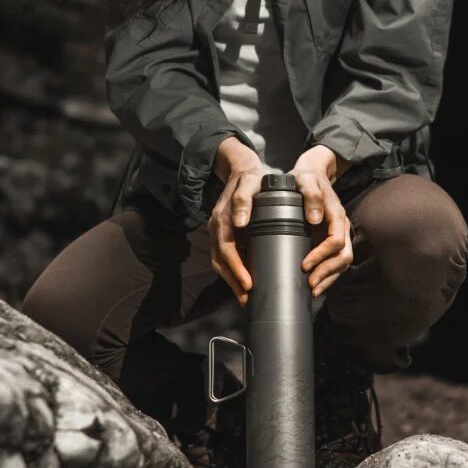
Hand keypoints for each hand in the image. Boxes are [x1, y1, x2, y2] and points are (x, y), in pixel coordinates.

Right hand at [208, 147, 264, 305]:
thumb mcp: (250, 182)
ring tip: (246, 298)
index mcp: (222, 218)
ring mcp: (218, 231)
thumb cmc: (251, 178)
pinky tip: (244, 282)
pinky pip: (225, 256)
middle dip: (233, 282)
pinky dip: (233, 272)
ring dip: (232, 281)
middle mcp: (216, 227)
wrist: (241, 168)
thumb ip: (244, 200)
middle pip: (221, 261)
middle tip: (248, 299)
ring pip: (221, 262)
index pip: (226, 250)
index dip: (236, 269)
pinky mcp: (224, 234)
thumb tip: (239, 223)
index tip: (249, 284)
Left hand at [291, 147, 353, 296]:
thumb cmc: (306, 178)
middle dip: (327, 273)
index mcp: (337, 215)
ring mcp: (338, 234)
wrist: (312, 175)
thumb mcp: (305, 180)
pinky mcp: (331, 240)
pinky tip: (316, 284)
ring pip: (341, 262)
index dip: (322, 255)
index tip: (304, 264)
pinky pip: (335, 261)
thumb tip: (315, 219)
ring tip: (312, 289)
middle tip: (309, 284)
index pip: (336, 241)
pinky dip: (328, 275)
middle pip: (343, 256)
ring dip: (328, 278)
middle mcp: (341, 227)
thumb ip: (311, 195)